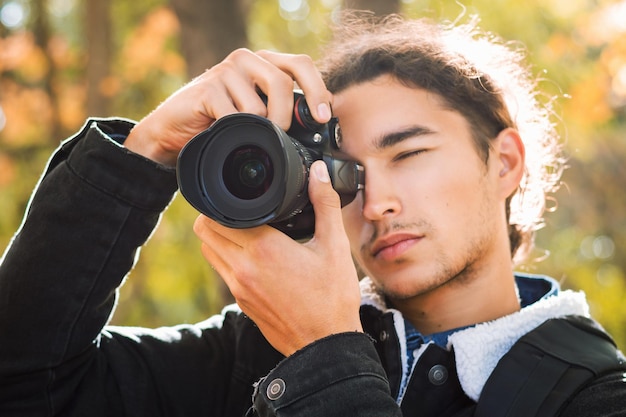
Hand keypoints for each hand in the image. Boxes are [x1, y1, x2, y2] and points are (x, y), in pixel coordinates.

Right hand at [124, 49, 332, 165]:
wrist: (175, 133)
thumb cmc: (222, 124)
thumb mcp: (259, 115)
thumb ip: (284, 109)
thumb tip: (320, 118)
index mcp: (265, 63)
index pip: (301, 64)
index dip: (317, 90)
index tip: (322, 117)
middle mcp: (247, 60)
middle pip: (283, 82)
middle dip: (286, 116)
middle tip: (281, 135)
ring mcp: (226, 71)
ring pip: (259, 105)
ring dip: (255, 129)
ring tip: (241, 134)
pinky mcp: (208, 88)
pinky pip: (235, 116)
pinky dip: (235, 133)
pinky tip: (224, 132)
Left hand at [193, 161, 362, 355]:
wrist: (326, 346)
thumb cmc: (332, 298)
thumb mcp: (334, 246)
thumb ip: (324, 204)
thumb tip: (318, 172)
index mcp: (263, 250)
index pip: (217, 216)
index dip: (224, 201)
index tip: (241, 196)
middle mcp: (243, 269)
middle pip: (205, 231)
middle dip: (218, 215)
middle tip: (241, 210)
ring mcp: (239, 288)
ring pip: (210, 252)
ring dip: (220, 237)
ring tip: (246, 230)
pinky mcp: (242, 303)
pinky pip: (223, 272)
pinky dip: (229, 259)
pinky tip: (255, 257)